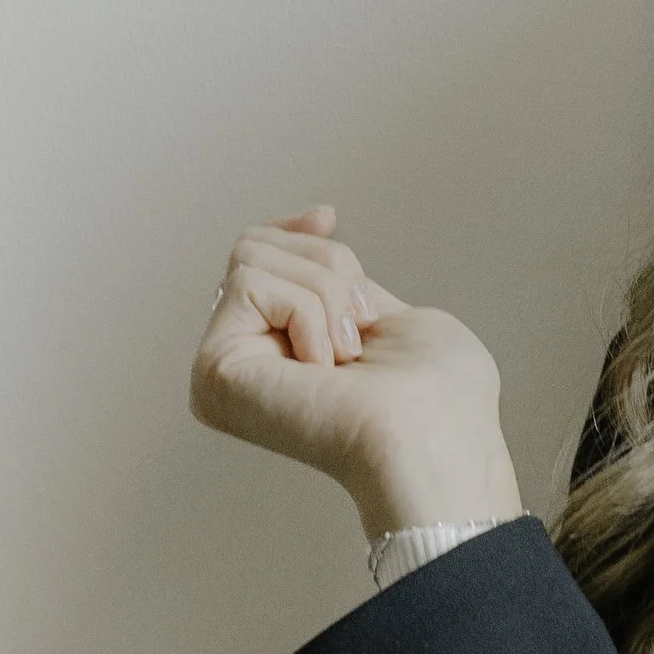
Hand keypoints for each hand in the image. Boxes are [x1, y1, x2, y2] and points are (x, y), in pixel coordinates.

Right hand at [189, 205, 521, 538]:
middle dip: (326, 266)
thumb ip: (341, 286)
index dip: (290, 231)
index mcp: (281, 353)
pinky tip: (326, 365)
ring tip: (349, 352)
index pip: (257, 259)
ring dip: (326, 291)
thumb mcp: (393, 316)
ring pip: (250, 258)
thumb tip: (316, 229)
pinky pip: (250, 285)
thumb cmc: (440, 396)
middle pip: (253, 246)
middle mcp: (242, 363)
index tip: (328, 217)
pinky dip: (308, 311)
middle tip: (361, 323)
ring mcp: (221, 369)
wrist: (438, 435)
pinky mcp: (214, 370)